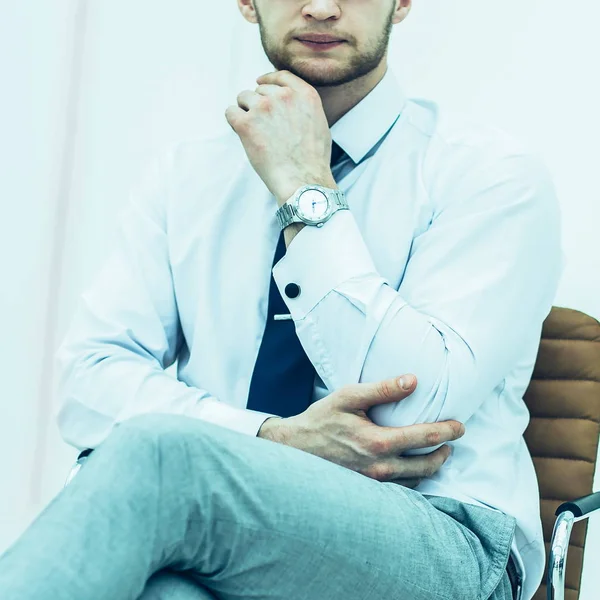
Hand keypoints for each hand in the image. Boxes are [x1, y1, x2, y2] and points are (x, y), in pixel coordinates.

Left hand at [224, 70, 334, 204]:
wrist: (303, 179)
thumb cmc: (313, 160)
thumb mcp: (320, 124)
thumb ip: (304, 107)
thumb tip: (290, 105)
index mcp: (304, 94)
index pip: (281, 75)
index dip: (268, 79)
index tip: (260, 83)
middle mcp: (283, 96)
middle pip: (260, 89)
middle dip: (258, 103)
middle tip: (262, 126)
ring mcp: (263, 108)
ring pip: (243, 98)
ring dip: (245, 111)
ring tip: (254, 132)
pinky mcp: (246, 123)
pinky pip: (230, 112)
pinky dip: (234, 121)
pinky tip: (242, 134)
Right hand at [260, 375, 465, 488]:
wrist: (296, 448)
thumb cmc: (322, 419)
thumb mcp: (349, 397)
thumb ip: (382, 389)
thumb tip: (413, 381)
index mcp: (378, 442)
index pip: (425, 438)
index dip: (448, 431)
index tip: (460, 426)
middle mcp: (380, 467)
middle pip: (429, 465)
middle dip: (445, 451)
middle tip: (453, 438)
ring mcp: (375, 483)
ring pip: (417, 480)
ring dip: (433, 466)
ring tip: (438, 451)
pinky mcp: (370, 489)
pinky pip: (402, 488)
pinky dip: (416, 477)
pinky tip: (414, 464)